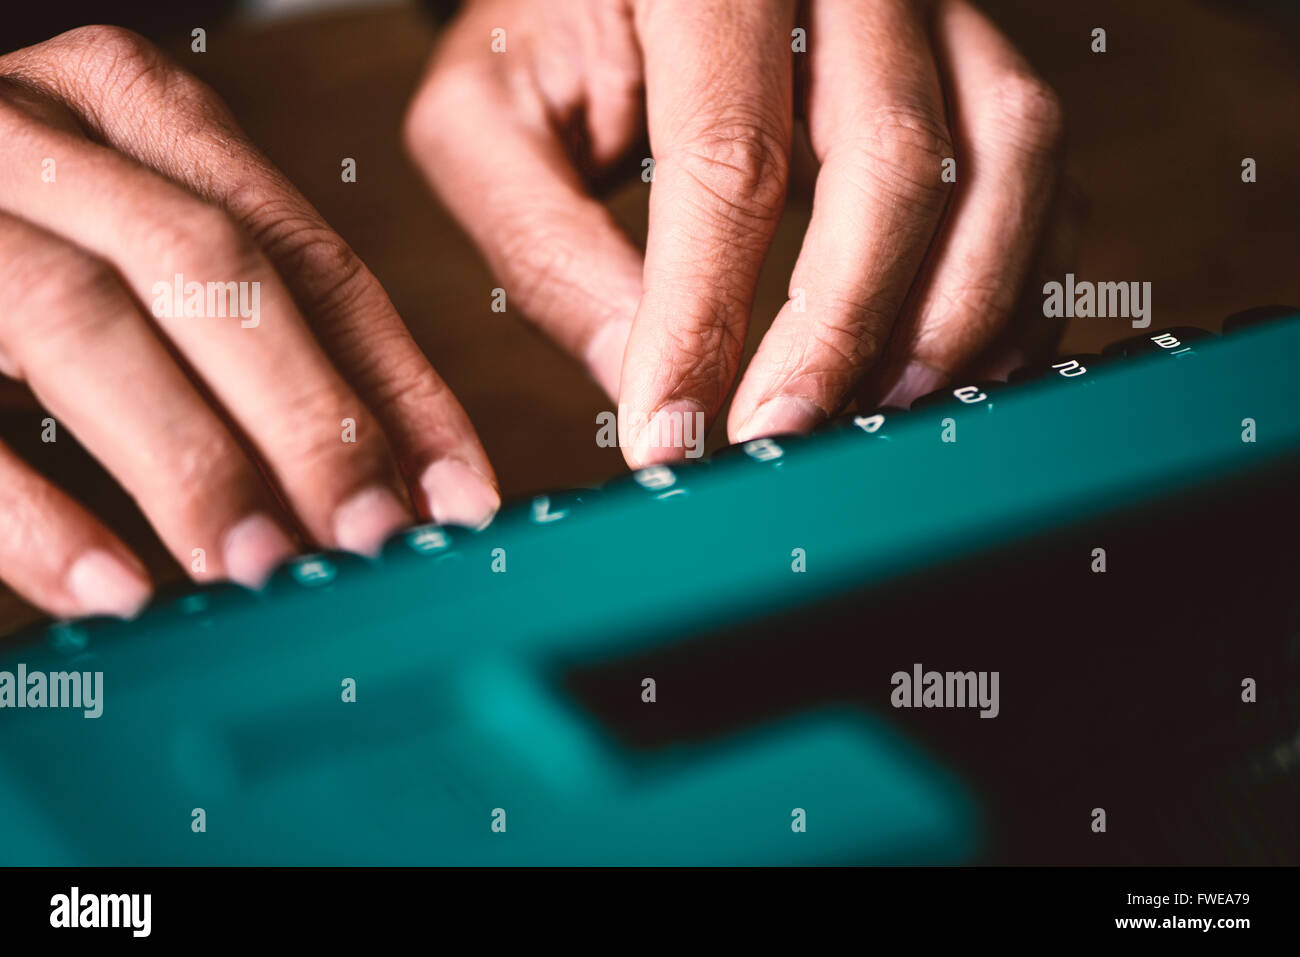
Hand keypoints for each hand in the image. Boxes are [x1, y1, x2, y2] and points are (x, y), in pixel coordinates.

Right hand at [0, 26, 498, 618]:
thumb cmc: (20, 239)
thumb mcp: (144, 242)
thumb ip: (256, 331)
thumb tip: (397, 478)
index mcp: (134, 109)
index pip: (310, 254)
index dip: (396, 382)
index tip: (456, 493)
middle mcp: (39, 133)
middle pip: (212, 270)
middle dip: (308, 418)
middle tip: (371, 540)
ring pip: (82, 317)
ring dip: (191, 462)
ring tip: (265, 570)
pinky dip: (37, 513)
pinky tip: (116, 589)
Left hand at [406, 0, 1068, 465]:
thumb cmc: (559, 20)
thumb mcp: (491, 112)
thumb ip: (537, 239)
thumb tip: (633, 379)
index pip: (730, 158)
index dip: (706, 317)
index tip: (673, 435)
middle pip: (897, 161)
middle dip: (841, 333)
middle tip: (779, 440)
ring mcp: (935, 9)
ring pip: (1007, 162)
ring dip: (953, 318)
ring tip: (871, 417)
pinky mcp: (977, 59)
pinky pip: (1042, 175)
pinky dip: (1009, 288)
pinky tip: (939, 368)